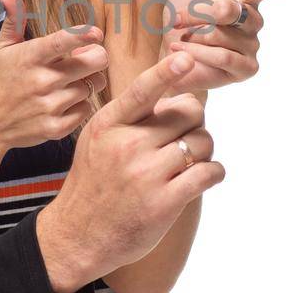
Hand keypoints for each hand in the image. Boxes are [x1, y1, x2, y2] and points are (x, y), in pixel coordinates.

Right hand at [0, 0, 107, 152]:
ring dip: (87, 82)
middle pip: (94, 62)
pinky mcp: (56, 127)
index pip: (63, 41)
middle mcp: (43, 81)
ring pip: (92, 86)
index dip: (84, 35)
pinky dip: (79, 105)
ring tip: (70, 82)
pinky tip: (64, 102)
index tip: (95, 33)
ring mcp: (50, 106)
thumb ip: (14, 20)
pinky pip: (86, 110)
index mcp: (30, 57)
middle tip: (87, 58)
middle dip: (97, 57)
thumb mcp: (1, 49)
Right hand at [37, 52, 224, 292]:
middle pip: (188, 113)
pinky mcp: (164, 202)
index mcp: (110, 124)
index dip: (166, 72)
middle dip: (194, 123)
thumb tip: (174, 95)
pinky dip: (213, 172)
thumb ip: (129, 116)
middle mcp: (127, 145)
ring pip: (202, 143)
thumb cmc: (93, 183)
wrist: (78, 234)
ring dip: (204, 151)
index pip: (142, 90)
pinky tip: (203, 177)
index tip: (185, 58)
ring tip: (187, 163)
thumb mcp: (97, 139)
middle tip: (184, 138)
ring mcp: (146, 174)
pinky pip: (208, 173)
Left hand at [165, 0, 292, 93]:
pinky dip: (198, 51)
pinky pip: (224, 56)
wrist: (166, 50)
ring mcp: (252, 47)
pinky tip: (183, 49)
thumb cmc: (184, 14)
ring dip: (195, 34)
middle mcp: (254, 22)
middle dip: (200, 13)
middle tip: (179, 18)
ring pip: (224, 35)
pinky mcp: (246, 69)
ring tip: (185, 37)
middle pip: (234, 11)